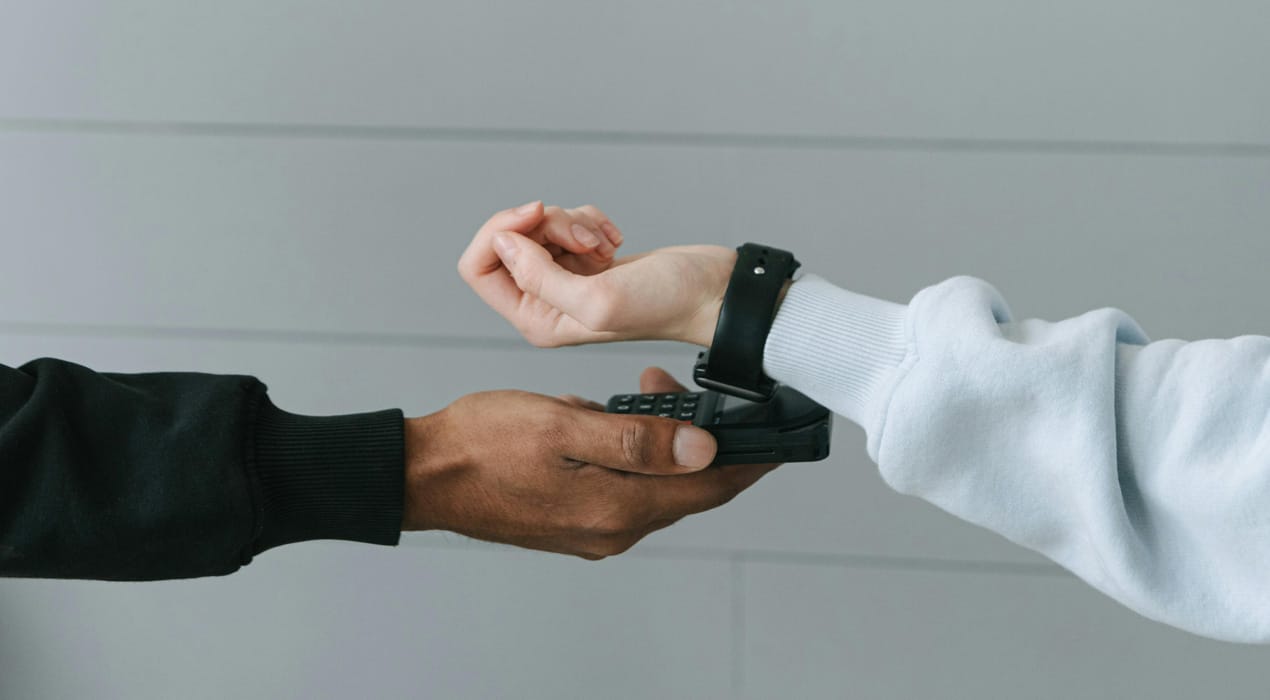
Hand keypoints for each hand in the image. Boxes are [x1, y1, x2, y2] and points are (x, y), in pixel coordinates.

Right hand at [403, 367, 778, 558]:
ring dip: (661, 443)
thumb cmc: (484, 444)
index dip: (750, 460)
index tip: (778, 437)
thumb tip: (702, 449)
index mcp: (619, 508)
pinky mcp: (574, 523)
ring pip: (655, 486)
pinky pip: (624, 489)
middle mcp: (613, 530)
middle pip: (687, 488)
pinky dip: (631, 455)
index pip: (710, 486)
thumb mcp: (565, 426)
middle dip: (702, 441)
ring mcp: (593, 531)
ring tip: (642, 393)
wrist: (424, 474)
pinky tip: (607, 421)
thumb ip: (637, 439)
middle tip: (684, 389)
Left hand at [458, 202, 736, 347]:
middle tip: (584, 238)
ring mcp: (566, 279)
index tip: (538, 215)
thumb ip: (541, 276)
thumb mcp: (597, 299)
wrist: (712, 293)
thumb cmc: (666, 306)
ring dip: (573, 222)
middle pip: (509, 240)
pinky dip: (590, 221)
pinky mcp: (587, 259)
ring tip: (605, 244)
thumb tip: (502, 241)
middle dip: (545, 225)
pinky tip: (615, 241)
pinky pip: (566, 222)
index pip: (479, 268)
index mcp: (536, 321)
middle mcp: (544, 303)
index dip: (501, 231)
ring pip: (540, 227)